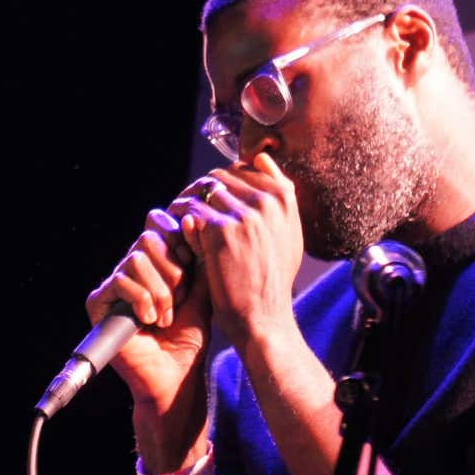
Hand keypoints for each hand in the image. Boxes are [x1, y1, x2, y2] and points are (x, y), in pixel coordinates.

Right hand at [86, 180, 220, 462]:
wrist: (176, 375)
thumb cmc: (190, 336)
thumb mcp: (204, 289)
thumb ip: (200, 256)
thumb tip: (196, 219)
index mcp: (157, 259)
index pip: (163, 225)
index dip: (181, 244)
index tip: (193, 274)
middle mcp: (134, 266)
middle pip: (150, 237)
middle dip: (173, 269)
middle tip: (180, 298)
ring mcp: (115, 283)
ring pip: (136, 257)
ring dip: (160, 290)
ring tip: (166, 316)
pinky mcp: (100, 301)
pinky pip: (120, 280)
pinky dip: (141, 299)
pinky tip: (150, 320)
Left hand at [181, 152, 303, 351]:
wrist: (263, 317)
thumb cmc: (272, 279)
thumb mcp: (288, 233)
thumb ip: (280, 193)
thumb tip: (261, 156)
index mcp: (284, 197)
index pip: (242, 170)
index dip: (224, 189)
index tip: (215, 208)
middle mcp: (268, 200)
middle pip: (220, 178)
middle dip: (205, 195)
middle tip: (195, 218)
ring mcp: (245, 213)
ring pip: (203, 193)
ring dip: (193, 209)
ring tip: (192, 233)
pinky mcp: (221, 230)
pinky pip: (193, 213)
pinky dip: (187, 227)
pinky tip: (189, 245)